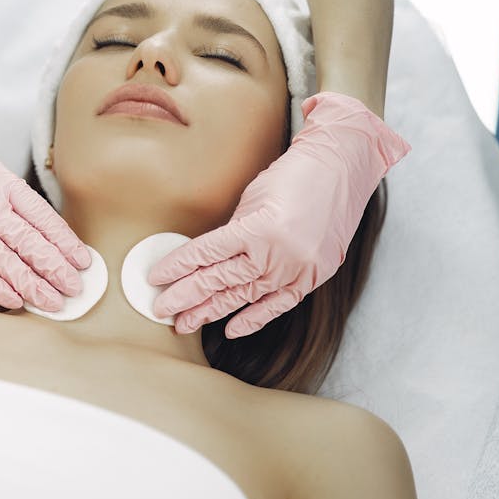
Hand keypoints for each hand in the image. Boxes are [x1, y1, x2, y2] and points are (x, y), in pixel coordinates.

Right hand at [0, 145, 91, 309]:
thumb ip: (10, 208)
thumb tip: (50, 246)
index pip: (39, 211)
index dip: (63, 239)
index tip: (81, 260)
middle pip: (25, 236)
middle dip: (54, 266)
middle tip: (74, 286)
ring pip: (4, 257)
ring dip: (31, 283)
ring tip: (51, 301)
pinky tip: (16, 299)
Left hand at [148, 91, 411, 337]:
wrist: (341, 169)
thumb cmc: (293, 176)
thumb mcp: (252, 199)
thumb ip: (232, 233)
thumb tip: (206, 260)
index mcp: (256, 229)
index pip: (205, 254)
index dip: (178, 267)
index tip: (157, 277)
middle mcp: (276, 254)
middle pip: (220, 281)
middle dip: (187, 297)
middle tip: (161, 309)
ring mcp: (296, 269)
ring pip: (244, 297)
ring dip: (211, 312)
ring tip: (185, 324)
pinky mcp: (312, 277)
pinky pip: (278, 305)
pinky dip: (254, 319)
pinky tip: (230, 330)